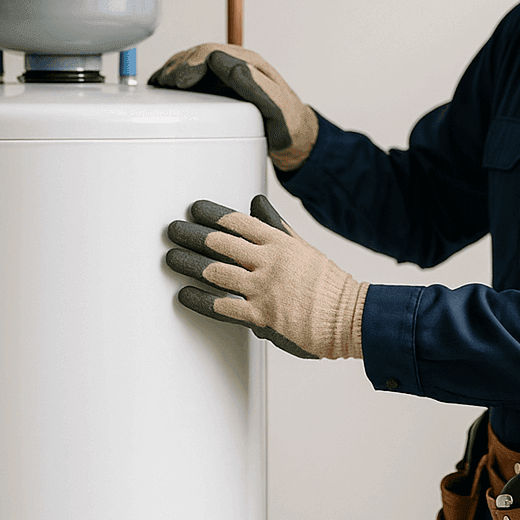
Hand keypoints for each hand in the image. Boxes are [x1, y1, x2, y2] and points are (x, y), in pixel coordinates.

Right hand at [149, 43, 318, 170]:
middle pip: (199, 54)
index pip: (213, 52)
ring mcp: (226, 75)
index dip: (192, 63)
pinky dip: (177, 78)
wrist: (293, 135)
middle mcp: (236, 65)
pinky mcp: (219, 86)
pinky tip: (165, 86)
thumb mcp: (276, 107)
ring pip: (194, 62)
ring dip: (174, 70)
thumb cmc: (287, 123)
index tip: (180, 81)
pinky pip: (195, 75)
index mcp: (249, 65)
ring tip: (160, 83)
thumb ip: (255, 86)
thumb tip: (229, 65)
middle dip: (178, 66)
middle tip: (165, 84)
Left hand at [165, 195, 365, 359]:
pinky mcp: (261, 316)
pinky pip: (222, 306)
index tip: (194, 209)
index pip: (239, 222)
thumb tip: (257, 203)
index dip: (212, 214)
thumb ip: (275, 225)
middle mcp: (269, 262)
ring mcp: (264, 288)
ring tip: (171, 258)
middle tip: (173, 230)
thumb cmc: (328, 284)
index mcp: (280, 242)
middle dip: (192, 235)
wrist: (348, 316)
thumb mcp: (302, 247)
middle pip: (221, 243)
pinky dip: (200, 300)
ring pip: (216, 272)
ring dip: (188, 263)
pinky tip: (184, 294)